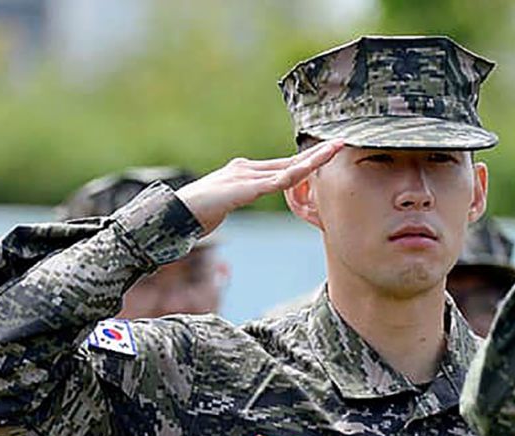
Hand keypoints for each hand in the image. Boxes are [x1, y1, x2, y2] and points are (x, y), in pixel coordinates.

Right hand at [176, 140, 343, 234]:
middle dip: (316, 154)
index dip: (306, 160)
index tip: (327, 154)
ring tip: (333, 151)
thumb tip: (249, 196)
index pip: (282, 165)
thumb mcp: (225, 202)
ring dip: (312, 160)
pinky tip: (307, 171)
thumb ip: (241, 195)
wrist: (174, 212)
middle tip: (340, 143)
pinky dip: (292, 176)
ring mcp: (244, 176)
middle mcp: (247, 168)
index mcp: (244, 171)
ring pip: (287, 168)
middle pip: (289, 161)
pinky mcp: (241, 189)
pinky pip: (273, 183)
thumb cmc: (197, 211)